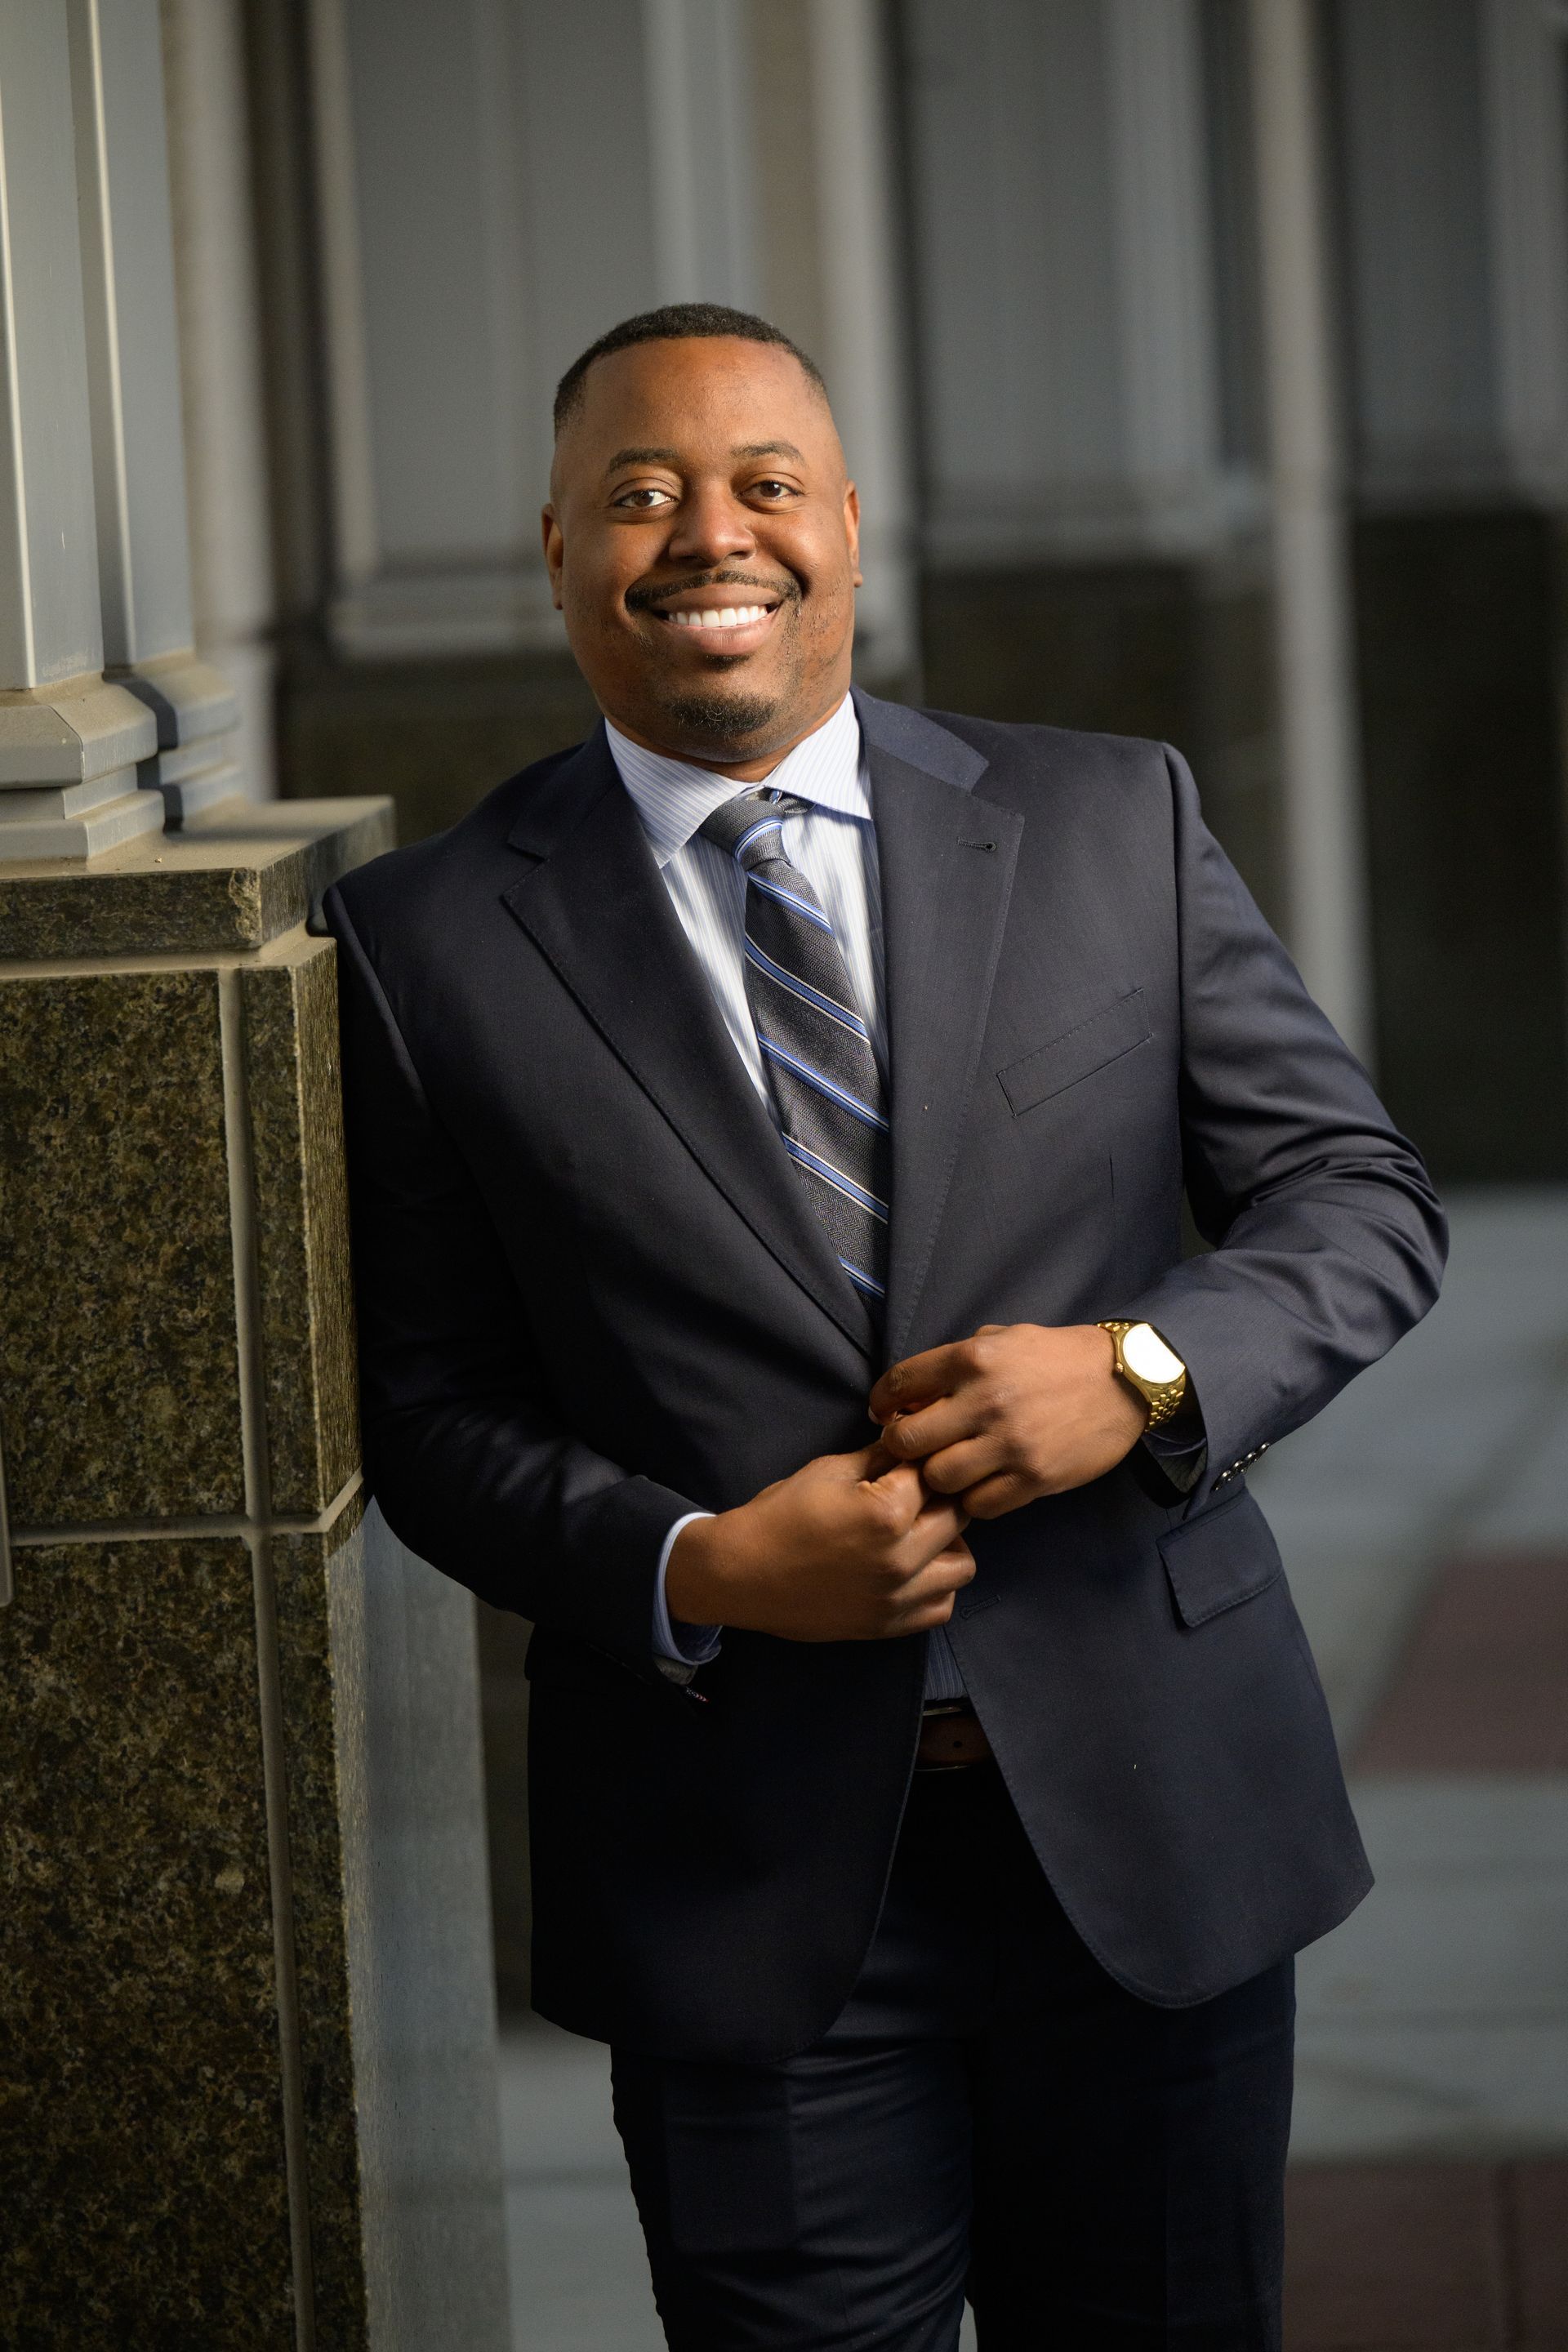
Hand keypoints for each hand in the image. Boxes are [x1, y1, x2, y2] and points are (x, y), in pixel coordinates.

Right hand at [665, 1444, 974, 1642]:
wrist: (741, 1573)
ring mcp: (898, 1597)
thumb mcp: (829, 1470)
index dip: (922, 1460)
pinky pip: (942, 1606)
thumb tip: (914, 1440)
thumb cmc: (781, 1514)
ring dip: (949, 1545)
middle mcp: (901, 1558)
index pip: (934, 1474)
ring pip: (962, 1566)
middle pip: (958, 1516)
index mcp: (887, 1513)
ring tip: (920, 1534)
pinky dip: (936, 1586)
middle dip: (941, 1497)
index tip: (910, 1459)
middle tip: (917, 1492)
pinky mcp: (889, 1624)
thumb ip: (880, 1457)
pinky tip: (913, 1569)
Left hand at [868, 1323, 1146, 1518]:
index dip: (881, 1403)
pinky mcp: (1033, 1479)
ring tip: (951, 1468)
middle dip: (902, 1446)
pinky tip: (982, 1484)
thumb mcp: (1004, 1337)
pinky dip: (974, 1499)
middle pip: (908, 1440)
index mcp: (973, 1359)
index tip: (884, 1414)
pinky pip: (979, 1505)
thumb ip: (958, 1361)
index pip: (899, 1384)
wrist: (1125, 1382)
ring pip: (939, 1478)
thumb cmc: (1058, 1357)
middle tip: (914, 1448)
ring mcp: (1010, 1445)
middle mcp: (985, 1401)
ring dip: (938, 1477)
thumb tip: (913, 1392)